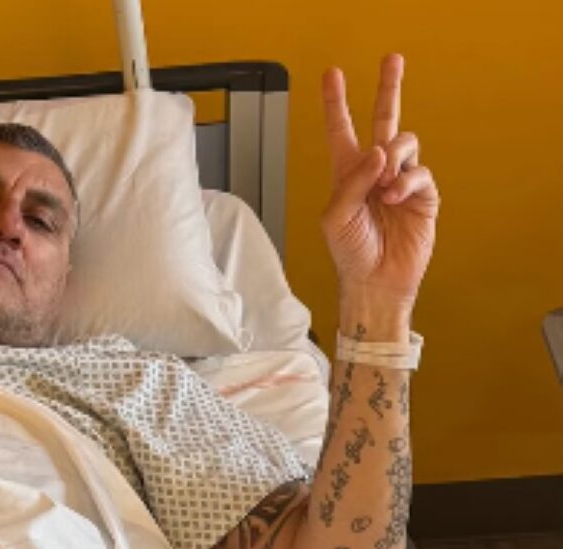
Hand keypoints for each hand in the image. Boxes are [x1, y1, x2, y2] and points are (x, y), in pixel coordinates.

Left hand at [321, 53, 439, 326]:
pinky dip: (405, 180)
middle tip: (392, 59)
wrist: (375, 281)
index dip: (335, 103)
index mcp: (346, 173)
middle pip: (383, 120)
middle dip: (388, 89)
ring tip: (381, 184)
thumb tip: (379, 151)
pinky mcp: (423, 195)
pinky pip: (419, 171)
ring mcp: (400, 180)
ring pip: (403, 142)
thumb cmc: (349, 252)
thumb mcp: (335, 216)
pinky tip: (393, 196)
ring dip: (392, 158)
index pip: (340, 130)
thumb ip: (351, 181)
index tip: (332, 75)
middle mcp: (374, 171)